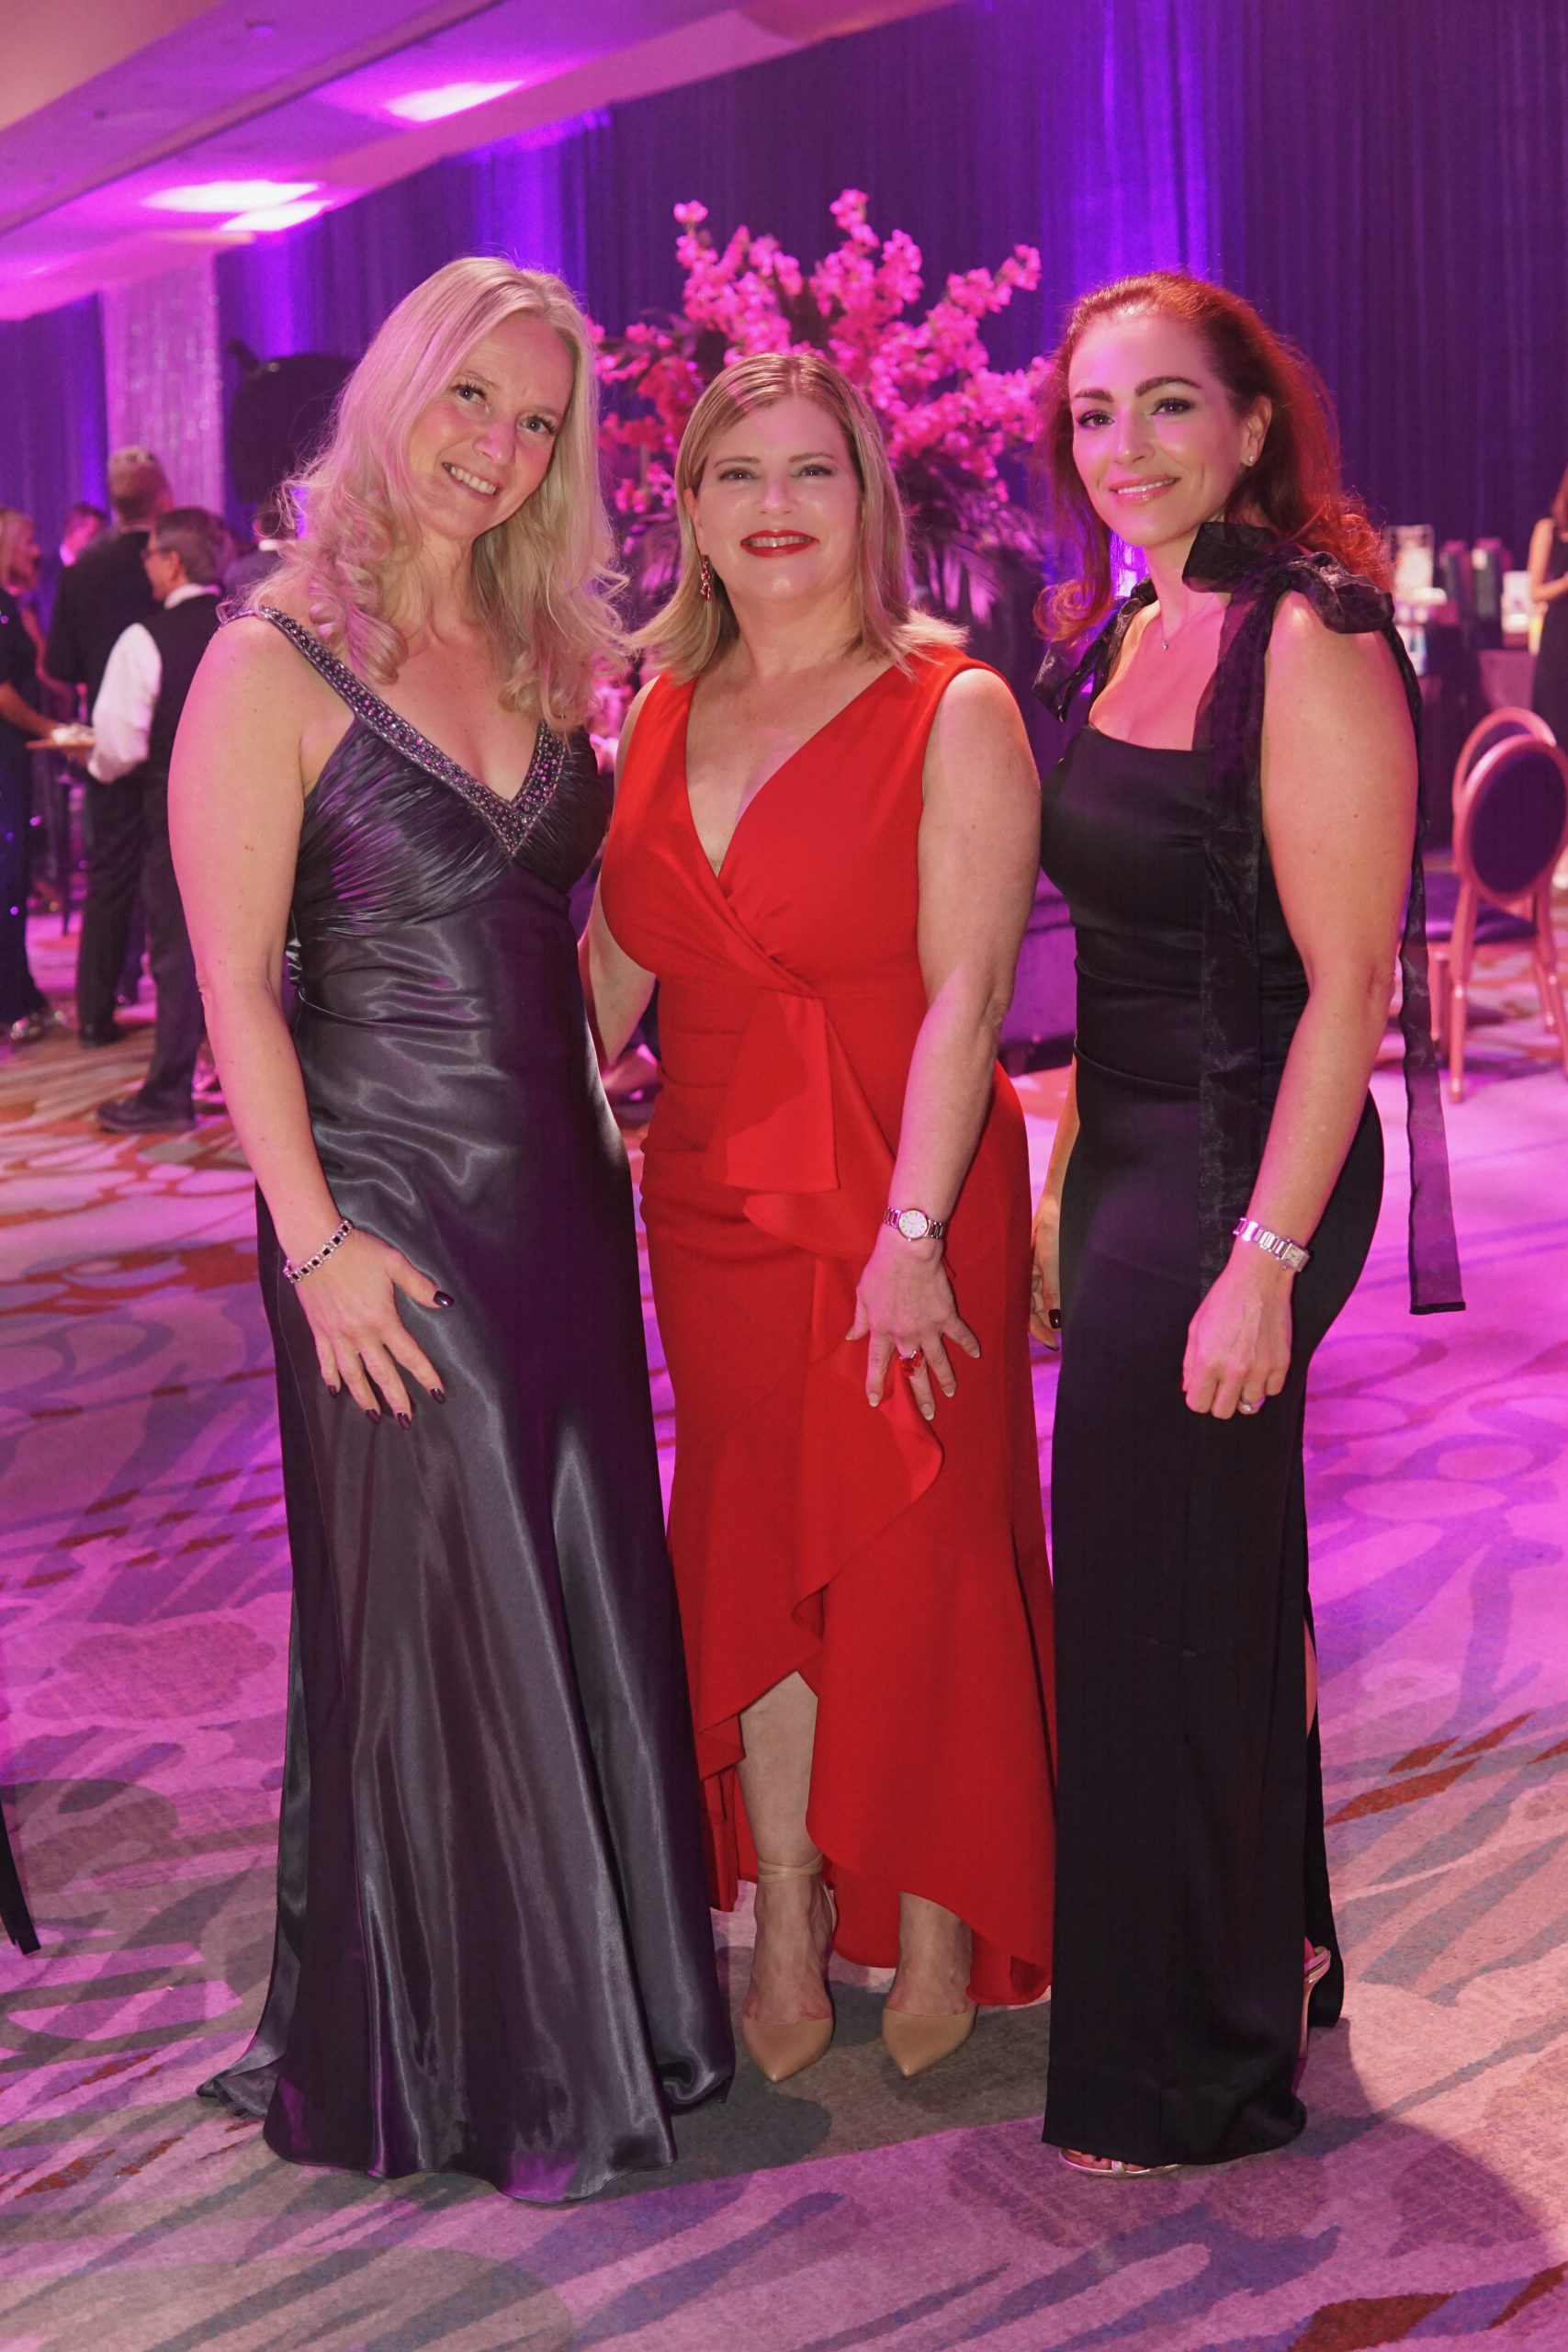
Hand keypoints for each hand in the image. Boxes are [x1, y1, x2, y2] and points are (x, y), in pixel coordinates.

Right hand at [292, 1228, 448, 1421]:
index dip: (425, 1375)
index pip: (409, 1354)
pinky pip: (325, 1361)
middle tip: (405, 1419)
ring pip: (352, 1374)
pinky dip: (331, 1378)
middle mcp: (360, 1333)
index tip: (437, 1393)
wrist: (316, 1245)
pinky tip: (336, 1392)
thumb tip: (444, 1302)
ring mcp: (337, 1335)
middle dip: (396, 1398)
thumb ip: (419, 1285)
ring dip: (364, 1397)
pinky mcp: (318, 1331)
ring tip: (373, 1415)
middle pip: (382, 1373)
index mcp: (382, 1319)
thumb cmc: (358, 1251)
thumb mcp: (394, 1263)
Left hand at [848, 1226, 979, 1422]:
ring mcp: (928, 1327)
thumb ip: (859, 1319)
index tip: (875, 1401)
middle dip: (920, 1395)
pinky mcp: (946, 1315)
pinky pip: (959, 1334)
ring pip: (938, 1360)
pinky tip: (977, 1355)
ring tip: (952, 1393)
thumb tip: (851, 1336)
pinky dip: (969, 1344)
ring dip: (946, 1378)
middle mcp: (905, 1335)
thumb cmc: (881, 1268)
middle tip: (928, 1412)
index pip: (877, 1363)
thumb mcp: (862, 1294)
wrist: (908, 1251)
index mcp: (882, 1330)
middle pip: (913, 1371)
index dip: (875, 1383)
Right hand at [1029, 1194, 1061, 1350]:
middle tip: (1059, 1342)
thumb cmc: (1056, 1221)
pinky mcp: (1056, 1260)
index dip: (1037, 1327)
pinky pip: (1055, 1286)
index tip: (1052, 1342)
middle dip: (1045, 1324)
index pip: (1027, 1307)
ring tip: (1067, 1329)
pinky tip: (1067, 1308)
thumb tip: (1055, 1320)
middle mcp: (1032, 1271)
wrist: (1066, 1195)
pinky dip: (1060, 1300)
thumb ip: (1053, 1288)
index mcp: (1024, 1271)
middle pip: (1035, 1306)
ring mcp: (1044, 1266)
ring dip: (1053, 1314)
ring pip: (1046, 1298)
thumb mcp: (1053, 1257)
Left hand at [1182, 1246, 1292, 1417]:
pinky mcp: (1282, 1364)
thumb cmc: (1224, 1300)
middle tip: (1221, 1385)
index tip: (1202, 1388)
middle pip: (1223, 1412)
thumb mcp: (1196, 1328)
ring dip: (1244, 1393)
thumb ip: (1190, 1362)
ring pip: (1250, 1405)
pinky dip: (1265, 1384)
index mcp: (1208, 1361)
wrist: (1259, 1279)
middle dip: (1218, 1401)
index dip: (1198, 1397)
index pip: (1198, 1404)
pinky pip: (1272, 1392)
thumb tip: (1189, 1388)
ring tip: (1242, 1373)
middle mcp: (1234, 1370)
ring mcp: (1260, 1369)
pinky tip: (1259, 1367)